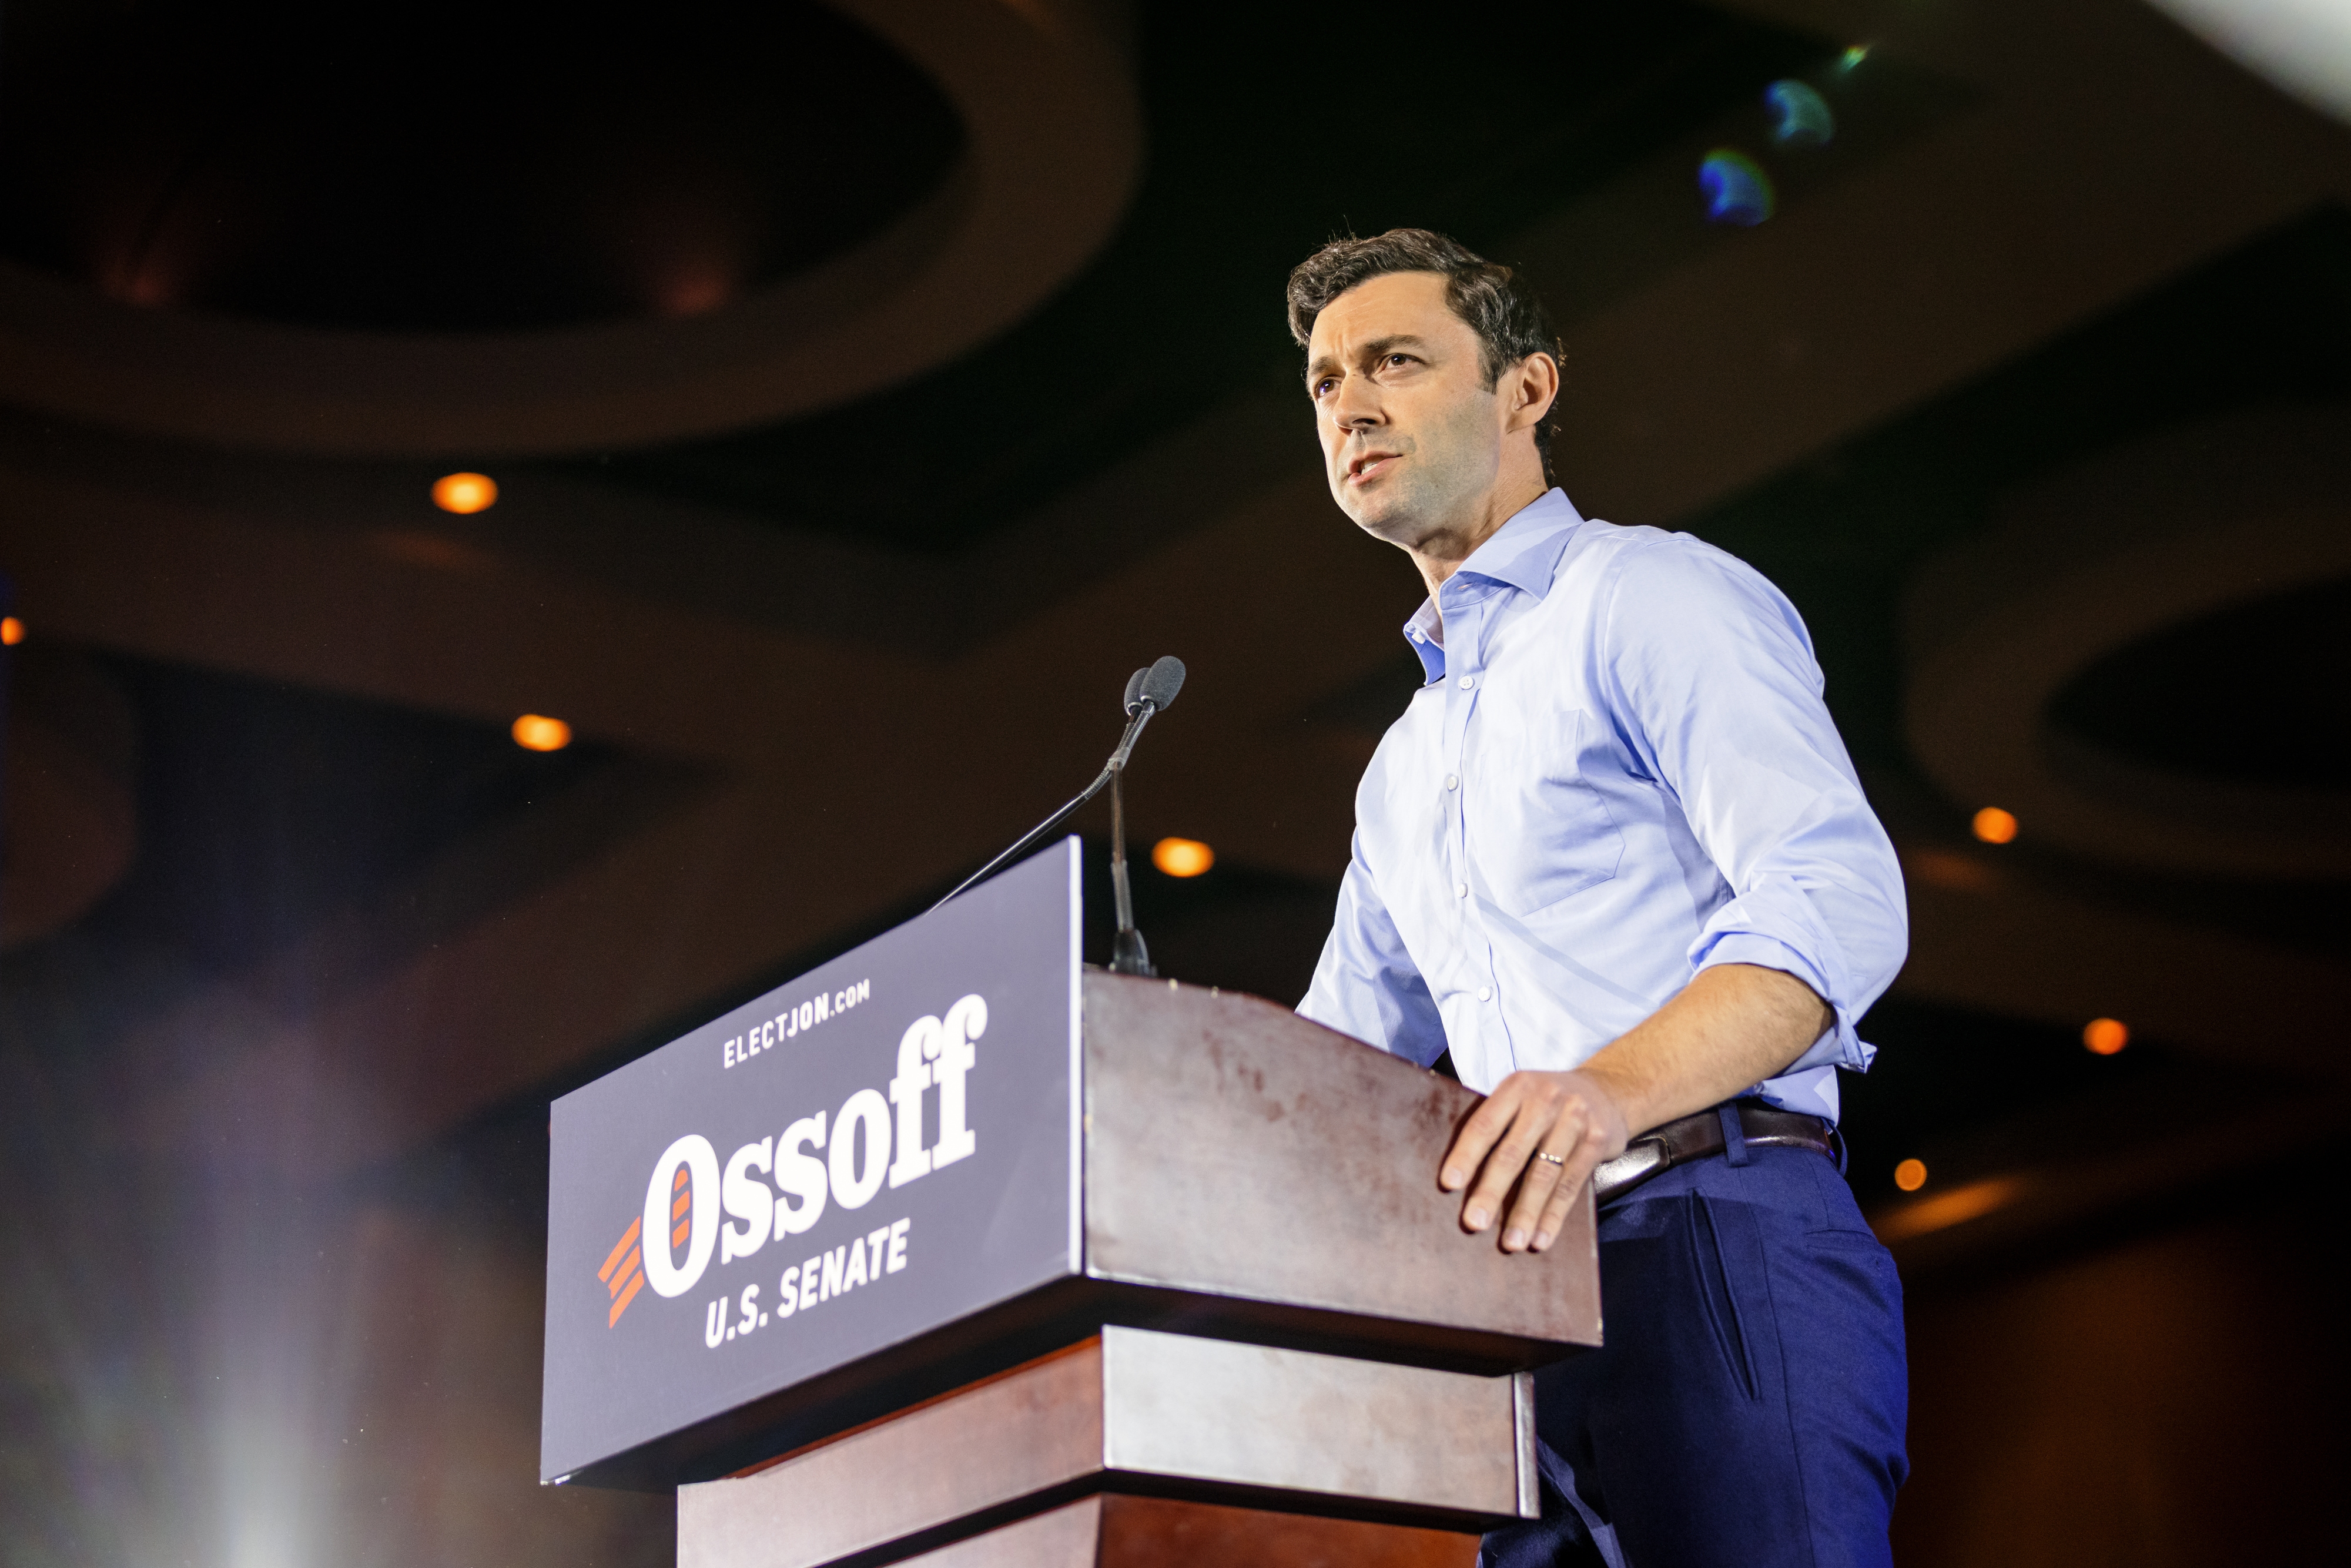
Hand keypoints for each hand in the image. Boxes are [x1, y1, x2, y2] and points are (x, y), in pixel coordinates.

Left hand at [1441, 1069, 1631, 1252]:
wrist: (1608, 1090)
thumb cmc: (1547, 1103)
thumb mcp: (1522, 1098)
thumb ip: (1497, 1125)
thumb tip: (1458, 1177)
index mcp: (1516, 1087)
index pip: (1485, 1124)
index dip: (1466, 1155)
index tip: (1449, 1184)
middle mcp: (1545, 1099)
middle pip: (1513, 1153)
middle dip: (1491, 1192)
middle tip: (1474, 1223)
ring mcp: (1574, 1119)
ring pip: (1544, 1174)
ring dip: (1525, 1213)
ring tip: (1510, 1243)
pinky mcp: (1596, 1141)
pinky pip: (1571, 1185)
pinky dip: (1554, 1216)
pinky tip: (1541, 1239)